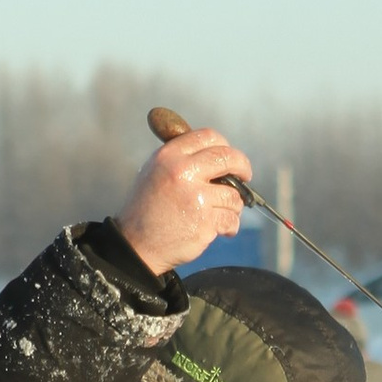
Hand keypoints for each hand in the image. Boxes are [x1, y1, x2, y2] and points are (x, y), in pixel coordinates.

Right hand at [117, 123, 249, 278]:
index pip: (208, 136)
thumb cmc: (147, 209)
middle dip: (243, 167)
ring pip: (234, 195)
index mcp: (170, 156)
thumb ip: (181, 158)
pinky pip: (231, 219)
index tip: (230, 158)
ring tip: (220, 213)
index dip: (225, 145)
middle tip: (245, 176)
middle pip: (229, 158)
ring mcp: (196, 197)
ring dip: (233, 205)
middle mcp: (183, 172)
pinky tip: (220, 229)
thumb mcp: (154, 172)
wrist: (136, 244)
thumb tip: (214, 151)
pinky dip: (230, 225)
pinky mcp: (205, 222)